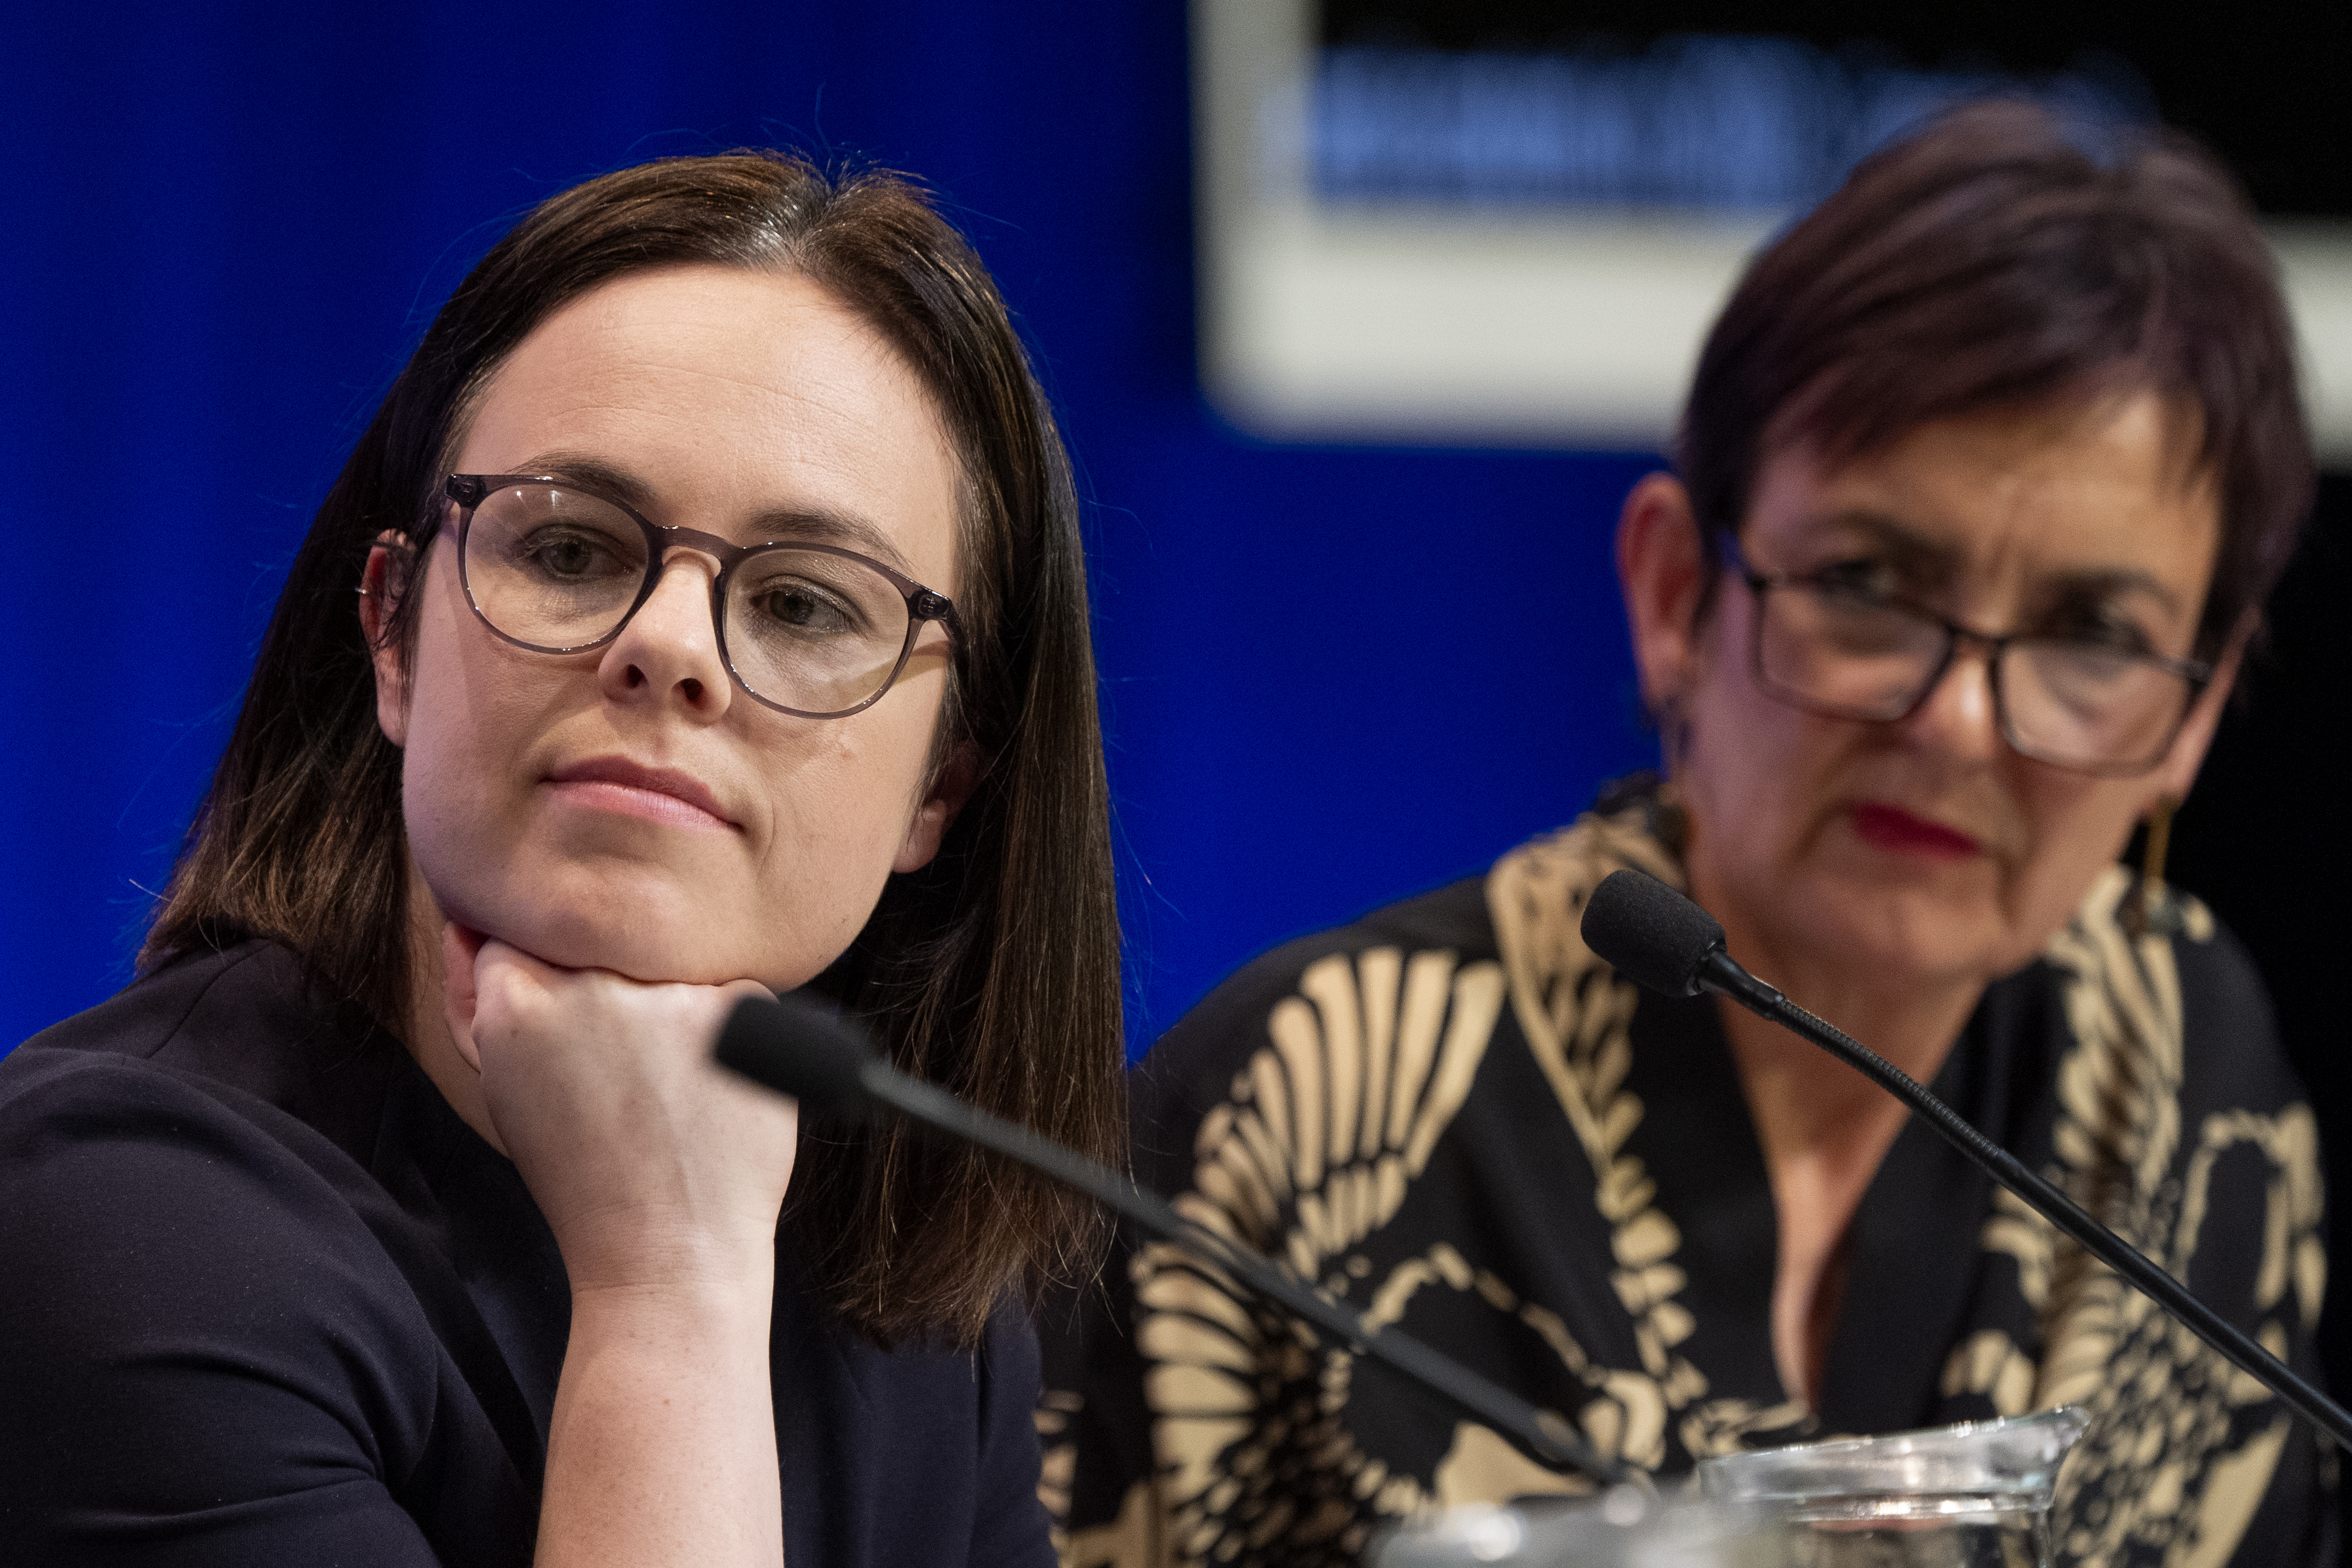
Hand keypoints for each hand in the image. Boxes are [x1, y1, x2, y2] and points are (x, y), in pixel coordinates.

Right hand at [439, 925, 798, 1294]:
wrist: (670, 1251)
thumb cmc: (581, 1176)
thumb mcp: (503, 1088)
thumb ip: (476, 998)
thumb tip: (469, 925)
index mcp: (520, 1005)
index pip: (522, 935)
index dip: (546, 980)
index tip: (566, 1025)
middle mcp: (594, 987)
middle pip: (598, 942)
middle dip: (609, 989)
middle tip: (624, 1070)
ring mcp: (673, 996)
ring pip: (666, 962)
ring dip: (669, 1004)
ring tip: (666, 1086)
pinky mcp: (743, 1009)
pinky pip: (731, 989)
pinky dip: (727, 1030)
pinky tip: (710, 1088)